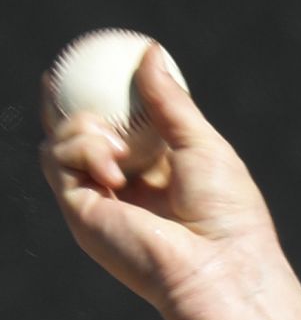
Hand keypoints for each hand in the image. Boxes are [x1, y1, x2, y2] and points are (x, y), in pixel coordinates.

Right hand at [40, 44, 282, 319]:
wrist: (221, 266)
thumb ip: (171, 102)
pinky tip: (113, 164)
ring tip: (121, 146)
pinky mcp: (81, 214)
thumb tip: (149, 53)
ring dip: (83, 127)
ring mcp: (100, 203)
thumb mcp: (202, 144)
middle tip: (59, 78)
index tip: (91, 68)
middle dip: (66, 107)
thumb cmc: (227, 215)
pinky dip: (80, 147)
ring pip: (59, 143)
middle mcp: (123, 190)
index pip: (116, 131)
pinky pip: (55, 160)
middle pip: (76, 138)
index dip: (99, 100)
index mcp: (154, 176)